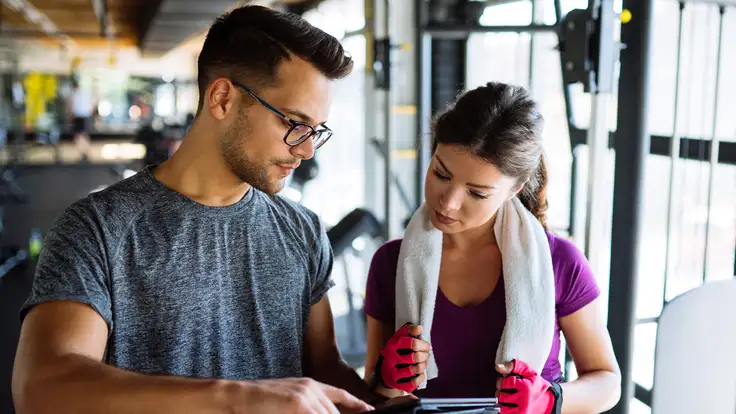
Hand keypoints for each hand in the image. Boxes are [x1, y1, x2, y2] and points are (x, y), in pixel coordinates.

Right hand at [242, 377, 373, 412]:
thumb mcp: (287, 397)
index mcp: (309, 384)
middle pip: (334, 413)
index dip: (355, 403)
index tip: (368, 410)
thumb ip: (305, 405)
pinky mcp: (299, 405)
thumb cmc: (257, 401)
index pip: (339, 394)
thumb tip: (318, 410)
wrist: (237, 396)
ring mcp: (306, 397)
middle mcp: (311, 388)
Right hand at [376, 323, 430, 392]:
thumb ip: (409, 330)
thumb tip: (420, 328)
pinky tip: (419, 373)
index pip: (412, 343)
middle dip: (425, 356)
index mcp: (393, 345)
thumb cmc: (395, 352)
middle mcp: (391, 358)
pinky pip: (414, 382)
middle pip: (416, 357)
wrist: (384, 371)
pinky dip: (420, 377)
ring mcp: (393, 372)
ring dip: (423, 366)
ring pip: (416, 369)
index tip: (426, 346)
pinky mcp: (397, 384)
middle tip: (425, 355)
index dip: (423, 345)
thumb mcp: (398, 337)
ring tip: (422, 364)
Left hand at [495, 360, 555, 413]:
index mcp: (526, 387)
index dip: (502, 381)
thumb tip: (498, 367)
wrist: (549, 403)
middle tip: (507, 390)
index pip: (503, 382)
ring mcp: (521, 411)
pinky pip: (504, 413)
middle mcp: (523, 400)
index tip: (506, 381)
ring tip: (508, 398)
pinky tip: (510, 404)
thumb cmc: (538, 387)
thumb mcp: (529, 372)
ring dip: (502, 401)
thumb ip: (514, 366)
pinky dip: (504, 408)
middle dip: (501, 391)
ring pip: (500, 405)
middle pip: (500, 395)